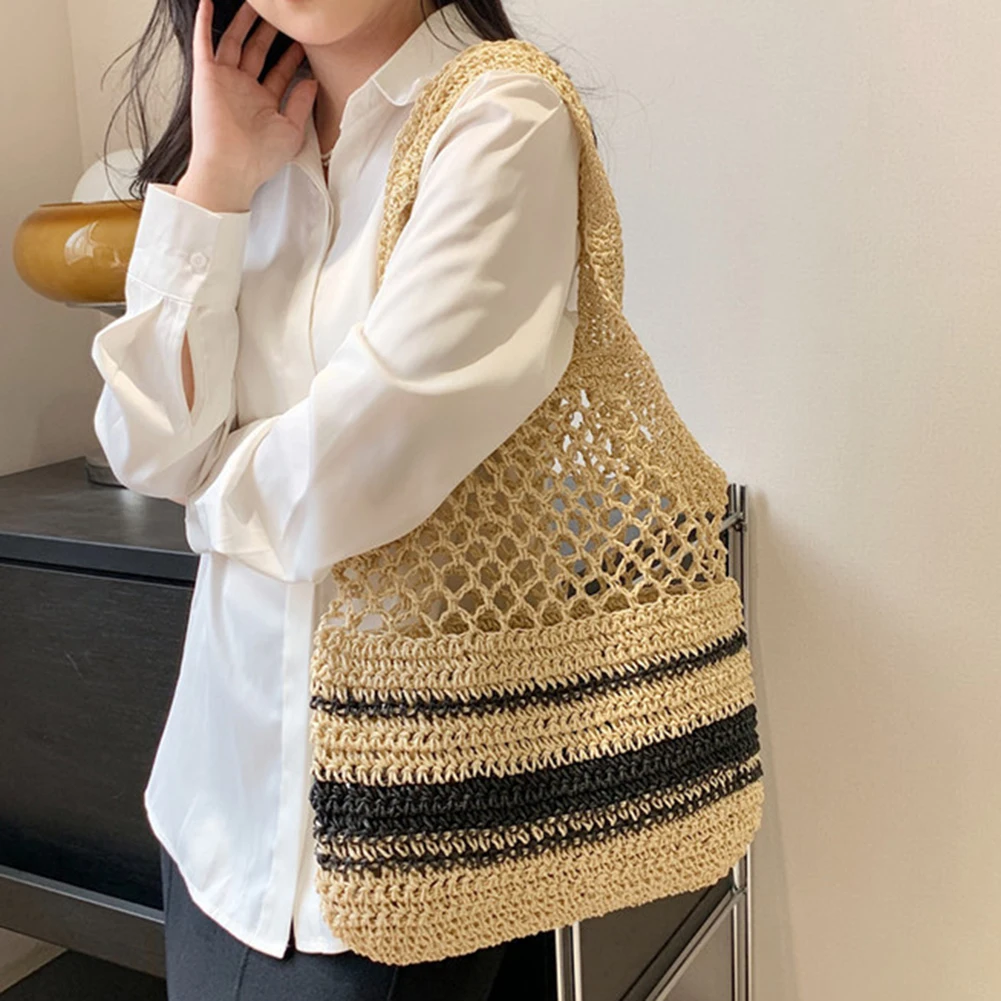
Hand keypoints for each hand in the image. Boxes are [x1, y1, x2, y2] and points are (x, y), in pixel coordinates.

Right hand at [177, 0, 317, 211]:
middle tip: (279, 13)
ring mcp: (225, 81)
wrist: (231, 167)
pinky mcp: (206, 76)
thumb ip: (301, 103)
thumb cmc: (260, 159)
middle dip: (269, 31)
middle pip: (258, 51)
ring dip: (243, 21)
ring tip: (254, 2)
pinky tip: (207, 3)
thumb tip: (312, 80)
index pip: (280, 72)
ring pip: (235, 41)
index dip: (292, 56)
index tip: (304, 40)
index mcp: (264, 103)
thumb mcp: (292, 130)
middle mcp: (244, 90)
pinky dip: (204, 22)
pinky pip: (203, 43)